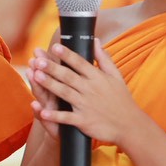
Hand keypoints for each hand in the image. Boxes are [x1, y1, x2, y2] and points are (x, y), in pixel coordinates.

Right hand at [23, 47, 63, 143]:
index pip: (53, 72)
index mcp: (61, 88)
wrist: (71, 137)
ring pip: (42, 96)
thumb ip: (72, 77)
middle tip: (33, 58)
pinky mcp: (53, 123)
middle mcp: (52, 98)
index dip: (47, 61)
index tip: (40, 50)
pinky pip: (46, 117)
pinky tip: (35, 105)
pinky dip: (40, 112)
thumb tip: (72, 60)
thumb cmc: (72, 113)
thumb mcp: (74, 94)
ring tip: (31, 74)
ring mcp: (51, 110)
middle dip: (38, 69)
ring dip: (36, 85)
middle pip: (44, 81)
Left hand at [26, 40, 143, 146]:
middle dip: (53, 68)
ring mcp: (85, 105)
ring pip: (65, 93)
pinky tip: (42, 112)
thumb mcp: (116, 76)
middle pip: (68, 76)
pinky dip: (55, 116)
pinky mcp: (83, 121)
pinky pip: (67, 118)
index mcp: (97, 78)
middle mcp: (90, 90)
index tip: (55, 46)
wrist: (129, 125)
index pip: (80, 63)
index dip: (67, 55)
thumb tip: (95, 40)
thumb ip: (104, 58)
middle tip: (38, 60)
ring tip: (36, 76)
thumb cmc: (121, 99)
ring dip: (50, 85)